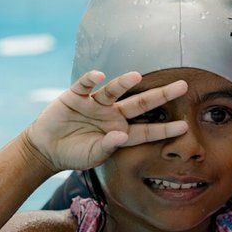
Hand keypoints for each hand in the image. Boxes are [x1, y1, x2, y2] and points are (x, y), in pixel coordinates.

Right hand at [21, 70, 187, 173]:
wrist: (47, 149)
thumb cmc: (74, 154)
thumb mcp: (92, 156)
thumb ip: (106, 148)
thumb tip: (119, 136)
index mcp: (121, 131)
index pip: (147, 130)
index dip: (165, 129)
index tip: (185, 126)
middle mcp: (112, 114)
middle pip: (140, 104)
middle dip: (161, 96)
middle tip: (182, 86)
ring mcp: (95, 104)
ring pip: (113, 91)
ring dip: (124, 83)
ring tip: (136, 76)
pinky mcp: (75, 97)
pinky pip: (85, 86)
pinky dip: (91, 79)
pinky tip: (99, 75)